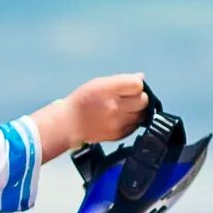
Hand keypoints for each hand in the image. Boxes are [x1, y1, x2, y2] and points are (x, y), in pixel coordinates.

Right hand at [32, 73, 149, 160]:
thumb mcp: (98, 83)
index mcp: (108, 90)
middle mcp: (114, 107)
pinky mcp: (120, 135)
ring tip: (124, 109)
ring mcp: (118, 123)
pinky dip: (131, 121)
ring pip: (142, 114)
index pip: (137, 85)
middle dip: (139, 98)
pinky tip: (120, 118)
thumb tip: (141, 78)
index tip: (129, 87)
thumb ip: (121, 80)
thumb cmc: (83, 100)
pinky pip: (136, 125)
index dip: (136, 85)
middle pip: (143, 100)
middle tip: (128, 98)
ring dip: (137, 110)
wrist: (69, 124)